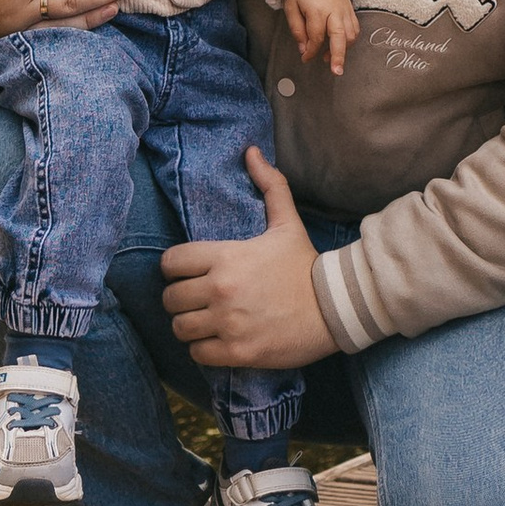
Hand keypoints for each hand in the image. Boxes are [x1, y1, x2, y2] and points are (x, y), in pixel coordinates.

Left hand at [161, 150, 334, 369]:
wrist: (335, 307)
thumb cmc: (304, 264)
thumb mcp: (286, 222)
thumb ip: (269, 185)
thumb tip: (251, 152)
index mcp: (226, 257)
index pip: (171, 263)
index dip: (173, 269)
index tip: (186, 273)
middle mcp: (221, 290)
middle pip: (170, 298)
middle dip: (179, 299)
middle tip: (194, 299)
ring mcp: (228, 323)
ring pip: (180, 328)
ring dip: (189, 325)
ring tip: (203, 321)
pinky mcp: (238, 352)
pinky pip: (198, 353)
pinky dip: (203, 349)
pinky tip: (216, 340)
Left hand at [283, 0, 359, 74]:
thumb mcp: (290, 6)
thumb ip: (296, 29)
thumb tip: (304, 49)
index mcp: (317, 10)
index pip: (316, 38)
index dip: (310, 51)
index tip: (305, 58)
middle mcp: (334, 11)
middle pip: (340, 37)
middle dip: (338, 56)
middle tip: (336, 72)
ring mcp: (344, 9)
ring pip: (351, 35)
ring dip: (344, 50)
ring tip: (332, 59)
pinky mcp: (350, 8)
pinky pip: (355, 28)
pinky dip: (350, 40)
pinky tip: (341, 45)